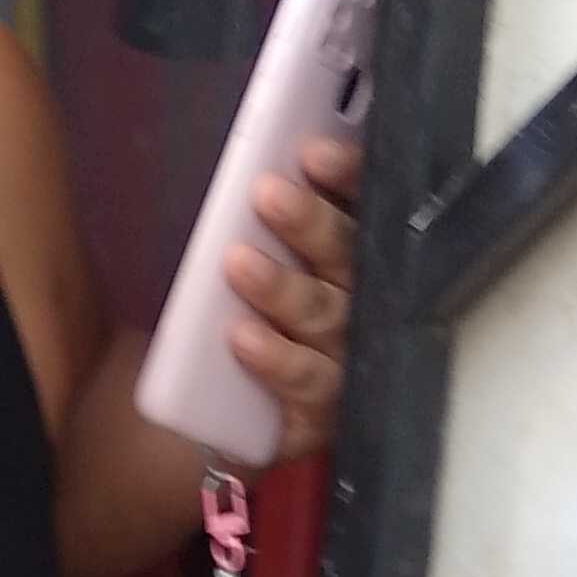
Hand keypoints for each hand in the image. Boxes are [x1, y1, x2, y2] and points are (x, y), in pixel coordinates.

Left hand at [222, 133, 359, 468]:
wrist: (219, 423)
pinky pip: (306, 383)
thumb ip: (244, 227)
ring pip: (327, 315)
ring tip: (238, 263)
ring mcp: (343, 360)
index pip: (358, 204)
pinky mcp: (321, 414)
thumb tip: (227, 179)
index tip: (311, 153)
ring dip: (283, 287)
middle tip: (267, 194)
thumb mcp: (235, 270)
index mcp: (341, 255)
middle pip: (347, 255)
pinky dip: (276, 358)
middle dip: (310, 222)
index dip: (345, 175)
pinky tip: (242, 337)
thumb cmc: (238, 329)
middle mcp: (356, 303)